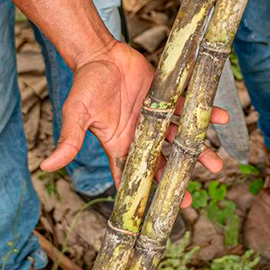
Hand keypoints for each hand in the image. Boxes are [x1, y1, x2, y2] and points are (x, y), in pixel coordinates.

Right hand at [40, 40, 227, 205]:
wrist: (100, 54)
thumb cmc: (86, 84)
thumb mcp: (77, 114)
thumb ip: (69, 140)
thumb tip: (47, 166)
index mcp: (119, 143)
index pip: (130, 175)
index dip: (140, 194)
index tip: (151, 215)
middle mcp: (141, 134)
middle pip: (161, 163)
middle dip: (175, 180)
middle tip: (188, 200)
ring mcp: (157, 117)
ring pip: (181, 139)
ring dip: (198, 151)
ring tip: (215, 164)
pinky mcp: (168, 97)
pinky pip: (189, 108)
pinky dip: (206, 112)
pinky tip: (222, 117)